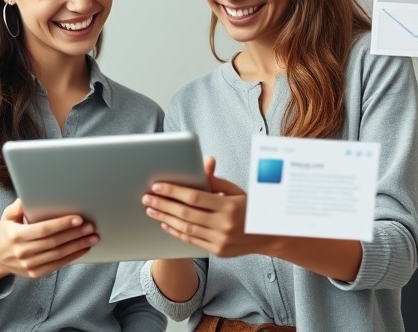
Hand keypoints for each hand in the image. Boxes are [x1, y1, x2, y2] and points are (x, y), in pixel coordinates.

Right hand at [0, 199, 97, 283]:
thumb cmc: (7, 232)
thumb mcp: (7, 216)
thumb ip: (18, 206)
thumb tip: (29, 195)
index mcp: (16, 235)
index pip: (43, 229)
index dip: (62, 224)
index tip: (78, 218)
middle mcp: (22, 251)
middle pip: (54, 242)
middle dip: (75, 234)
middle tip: (90, 226)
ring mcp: (28, 264)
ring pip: (58, 255)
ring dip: (78, 246)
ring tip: (92, 237)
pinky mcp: (34, 273)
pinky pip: (57, 265)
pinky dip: (72, 257)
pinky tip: (83, 249)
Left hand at [142, 156, 270, 257]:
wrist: (271, 236)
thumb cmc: (252, 208)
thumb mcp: (237, 191)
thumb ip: (216, 181)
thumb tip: (200, 167)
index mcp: (229, 206)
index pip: (194, 197)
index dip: (174, 191)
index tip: (157, 186)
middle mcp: (224, 225)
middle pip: (186, 214)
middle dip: (163, 204)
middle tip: (147, 197)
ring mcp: (220, 240)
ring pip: (186, 228)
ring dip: (165, 218)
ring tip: (151, 209)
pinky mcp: (218, 251)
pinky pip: (192, 241)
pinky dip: (176, 231)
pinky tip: (165, 223)